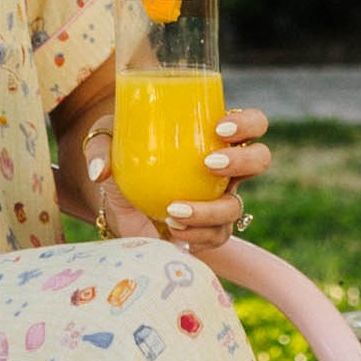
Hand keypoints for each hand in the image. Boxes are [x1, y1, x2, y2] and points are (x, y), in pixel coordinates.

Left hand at [81, 106, 274, 255]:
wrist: (113, 201)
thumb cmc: (120, 159)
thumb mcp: (105, 143)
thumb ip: (100, 149)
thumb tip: (101, 170)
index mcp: (211, 138)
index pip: (252, 124)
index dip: (247, 123)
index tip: (218, 128)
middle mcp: (224, 170)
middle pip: (260, 159)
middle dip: (242, 160)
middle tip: (209, 163)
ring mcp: (219, 202)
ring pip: (235, 207)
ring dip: (209, 210)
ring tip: (174, 211)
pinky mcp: (207, 232)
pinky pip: (216, 237)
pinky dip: (196, 235)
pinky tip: (173, 231)